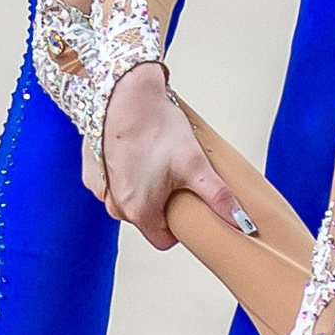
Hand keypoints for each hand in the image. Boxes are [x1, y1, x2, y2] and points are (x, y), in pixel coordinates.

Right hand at [91, 64, 252, 248]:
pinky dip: (126, 174)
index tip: (187, 204)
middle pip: (146, 220)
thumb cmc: (156, 127)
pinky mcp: (91, 172)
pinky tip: (138, 154)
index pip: (163, 240)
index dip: (180, 226)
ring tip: (157, 162)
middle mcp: (115, 206)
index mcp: (139, 212)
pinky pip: (113, 185)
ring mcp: (100, 190)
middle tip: (176, 177)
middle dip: (163, 204)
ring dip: (143, 189)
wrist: (123, 93)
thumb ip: (217, 198)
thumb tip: (242, 222)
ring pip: (129, 201)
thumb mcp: (195, 165)